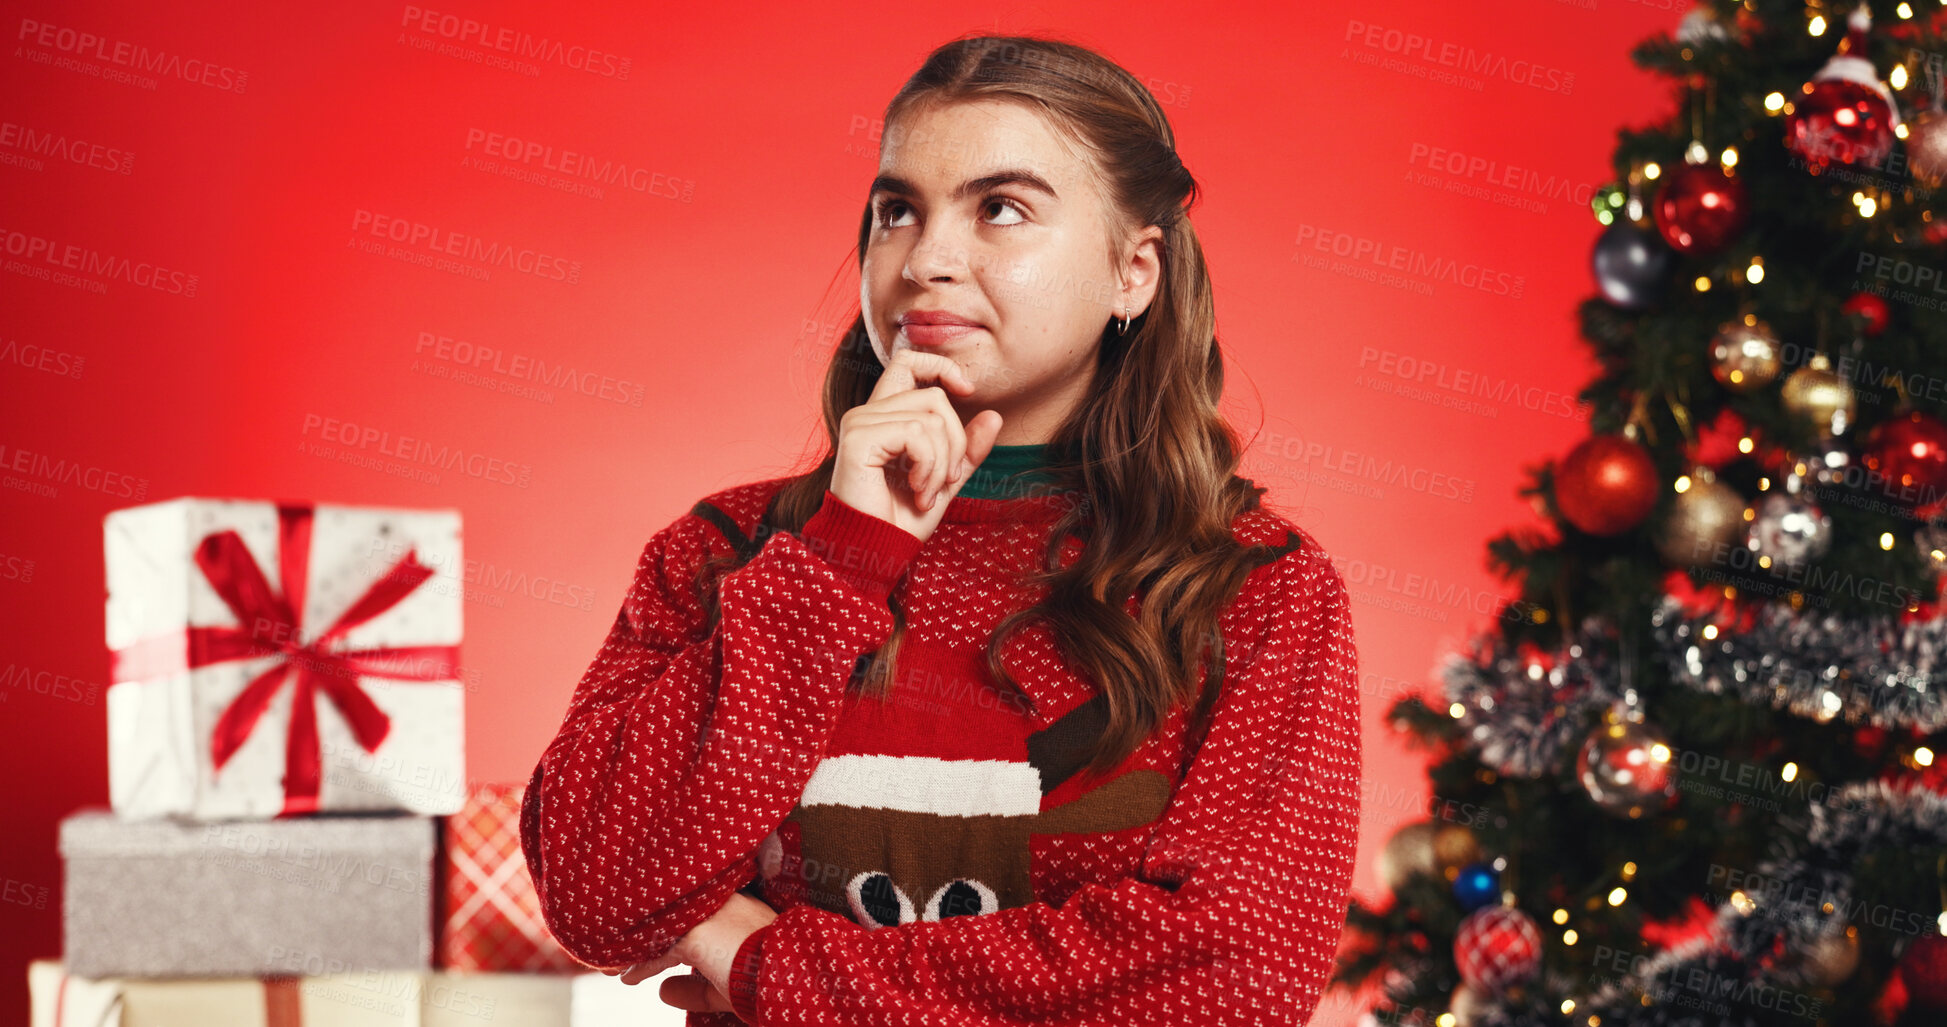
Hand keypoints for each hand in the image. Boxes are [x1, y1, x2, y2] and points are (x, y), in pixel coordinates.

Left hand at [596, 892, 777, 1020]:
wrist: (788, 976)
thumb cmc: (764, 979)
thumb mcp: (724, 983)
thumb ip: (693, 986)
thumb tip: (662, 990)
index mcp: (731, 903)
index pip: (690, 907)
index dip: (669, 924)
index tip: (650, 939)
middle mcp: (716, 902)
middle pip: (669, 910)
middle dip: (646, 929)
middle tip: (623, 947)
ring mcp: (704, 915)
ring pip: (660, 926)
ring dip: (636, 946)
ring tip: (616, 962)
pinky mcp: (694, 935)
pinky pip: (659, 951)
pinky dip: (642, 966)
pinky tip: (630, 978)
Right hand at [832, 348, 1003, 543]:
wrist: (875, 550)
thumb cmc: (901, 519)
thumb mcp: (945, 480)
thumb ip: (966, 450)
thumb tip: (994, 416)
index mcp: (884, 416)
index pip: (908, 362)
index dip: (941, 366)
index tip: (968, 391)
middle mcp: (868, 413)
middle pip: (935, 397)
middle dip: (955, 442)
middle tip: (944, 482)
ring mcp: (860, 422)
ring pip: (930, 417)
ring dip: (941, 463)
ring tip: (926, 492)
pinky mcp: (858, 438)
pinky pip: (916, 433)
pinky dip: (929, 466)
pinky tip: (917, 490)